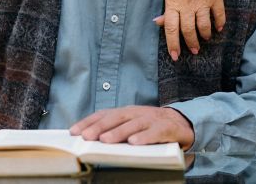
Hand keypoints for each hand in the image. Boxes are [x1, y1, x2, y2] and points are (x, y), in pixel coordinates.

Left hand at [70, 106, 194, 150]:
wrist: (182, 124)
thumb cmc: (151, 127)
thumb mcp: (132, 127)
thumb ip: (115, 131)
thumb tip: (91, 140)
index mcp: (126, 112)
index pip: (104, 114)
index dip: (89, 122)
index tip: (74, 131)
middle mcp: (137, 113)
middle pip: (116, 117)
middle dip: (99, 126)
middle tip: (86, 137)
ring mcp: (152, 119)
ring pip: (134, 124)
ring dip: (119, 132)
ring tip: (106, 140)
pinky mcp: (167, 128)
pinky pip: (155, 133)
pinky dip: (145, 137)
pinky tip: (135, 143)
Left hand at [156, 0, 225, 59]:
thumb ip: (168, 5)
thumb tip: (159, 22)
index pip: (171, 28)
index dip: (173, 44)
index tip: (175, 56)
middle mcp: (187, 1)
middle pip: (188, 30)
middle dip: (191, 44)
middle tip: (193, 50)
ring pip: (204, 26)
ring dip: (204, 36)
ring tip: (204, 38)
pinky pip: (219, 16)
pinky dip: (218, 24)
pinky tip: (217, 27)